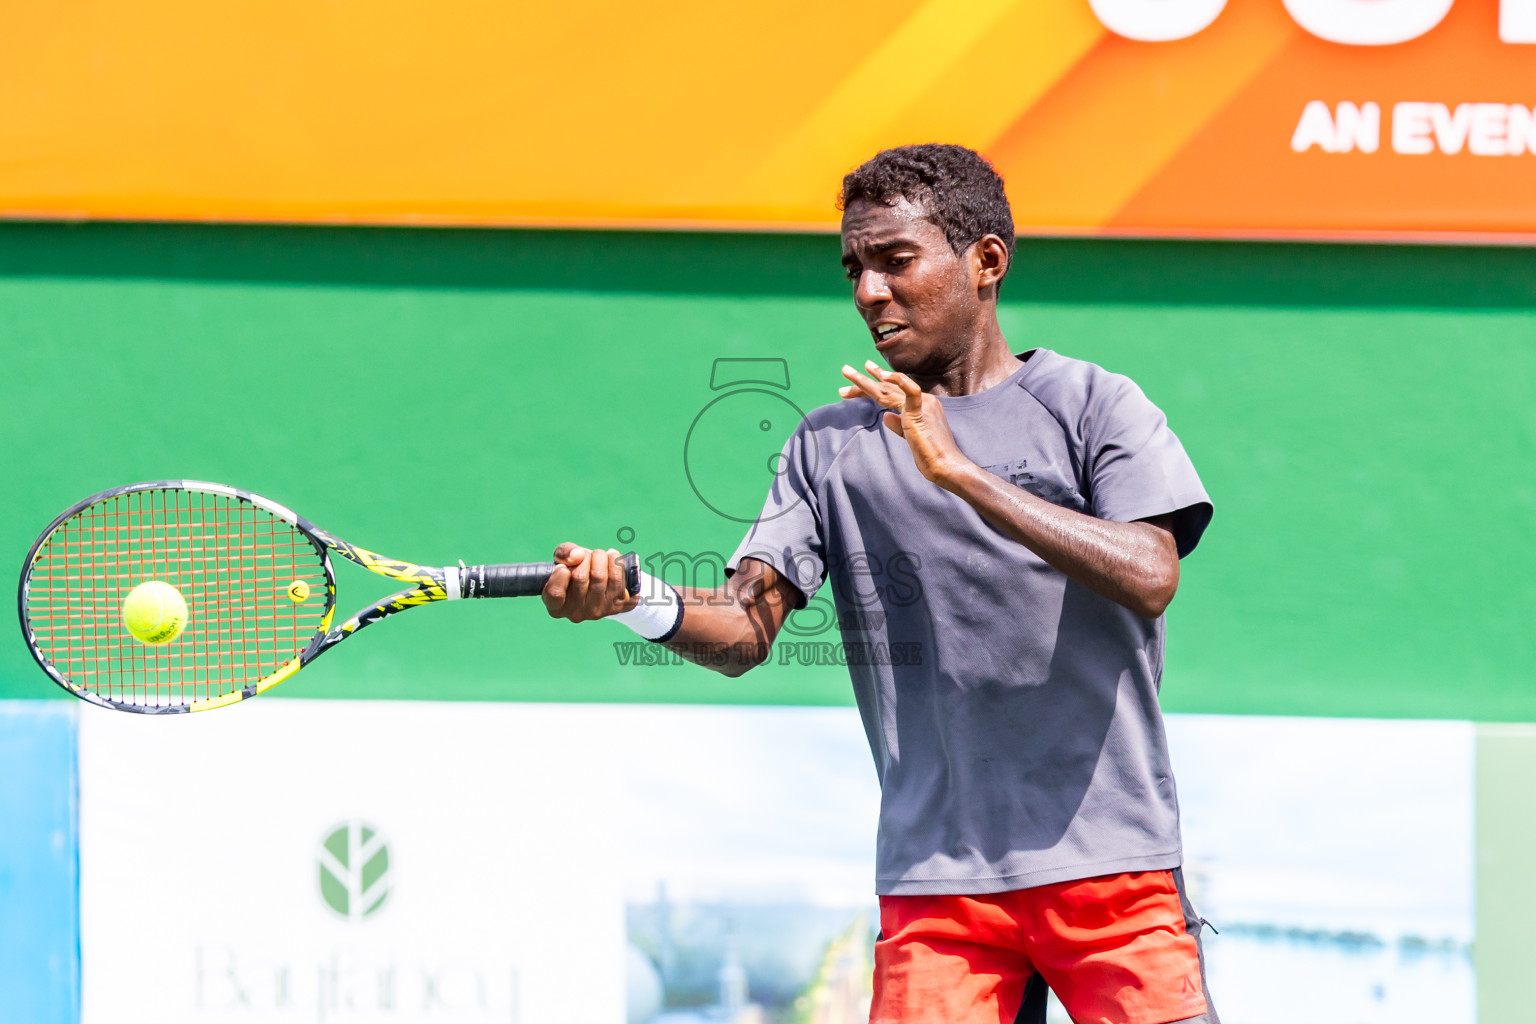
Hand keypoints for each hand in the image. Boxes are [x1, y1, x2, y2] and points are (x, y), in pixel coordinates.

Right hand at [542, 543, 636, 622]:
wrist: (600, 582)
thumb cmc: (575, 570)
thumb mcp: (562, 559)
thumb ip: (564, 554)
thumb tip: (577, 555)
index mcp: (556, 606)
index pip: (556, 593)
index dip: (560, 576)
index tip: (563, 567)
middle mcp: (575, 613)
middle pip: (580, 577)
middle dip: (584, 558)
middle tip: (585, 556)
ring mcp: (596, 612)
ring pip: (599, 576)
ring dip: (600, 557)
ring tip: (598, 556)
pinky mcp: (615, 606)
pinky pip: (617, 578)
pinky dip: (615, 562)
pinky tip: (611, 558)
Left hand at [839, 361, 970, 484]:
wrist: (946, 466)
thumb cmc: (931, 456)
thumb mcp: (911, 438)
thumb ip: (899, 426)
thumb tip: (886, 417)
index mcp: (920, 405)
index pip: (892, 393)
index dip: (874, 386)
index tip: (859, 381)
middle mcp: (922, 400)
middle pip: (887, 389)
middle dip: (864, 381)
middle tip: (845, 371)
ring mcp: (922, 404)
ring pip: (887, 390)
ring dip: (864, 381)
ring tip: (846, 372)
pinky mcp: (921, 412)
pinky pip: (910, 392)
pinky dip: (899, 382)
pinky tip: (884, 375)